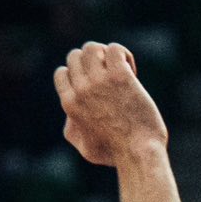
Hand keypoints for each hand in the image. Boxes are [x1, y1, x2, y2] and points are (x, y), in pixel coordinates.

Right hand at [53, 42, 165, 166]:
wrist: (138, 153)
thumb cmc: (115, 153)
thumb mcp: (84, 147)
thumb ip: (72, 128)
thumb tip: (71, 115)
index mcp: (69, 104)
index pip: (62, 72)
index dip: (80, 75)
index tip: (97, 87)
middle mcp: (80, 90)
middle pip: (76, 56)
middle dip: (94, 62)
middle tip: (112, 78)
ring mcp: (99, 82)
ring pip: (92, 48)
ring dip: (106, 54)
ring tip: (120, 70)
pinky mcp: (121, 77)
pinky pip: (115, 49)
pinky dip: (123, 54)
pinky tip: (131, 70)